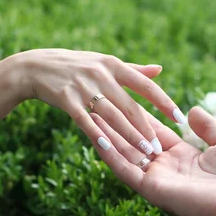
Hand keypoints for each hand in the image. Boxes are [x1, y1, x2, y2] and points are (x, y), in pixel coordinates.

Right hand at [13, 49, 183, 155]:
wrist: (36, 66)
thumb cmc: (76, 66)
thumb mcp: (105, 63)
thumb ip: (133, 70)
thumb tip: (160, 70)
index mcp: (114, 66)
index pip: (145, 86)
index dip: (164, 102)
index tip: (179, 118)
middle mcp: (102, 76)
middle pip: (130, 106)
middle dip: (146, 129)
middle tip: (159, 148)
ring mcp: (84, 87)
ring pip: (112, 117)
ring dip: (129, 136)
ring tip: (143, 153)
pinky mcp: (67, 99)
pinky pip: (85, 120)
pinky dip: (97, 134)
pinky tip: (109, 148)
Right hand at [89, 106, 215, 215]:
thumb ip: (208, 127)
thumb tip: (192, 111)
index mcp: (184, 158)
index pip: (156, 132)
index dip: (140, 116)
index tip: (125, 98)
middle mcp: (167, 169)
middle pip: (136, 142)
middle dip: (118, 123)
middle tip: (99, 102)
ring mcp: (157, 179)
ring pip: (125, 154)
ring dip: (107, 135)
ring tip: (89, 114)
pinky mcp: (151, 189)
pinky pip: (125, 169)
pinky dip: (109, 154)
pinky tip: (95, 136)